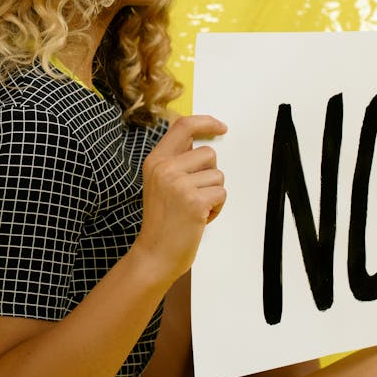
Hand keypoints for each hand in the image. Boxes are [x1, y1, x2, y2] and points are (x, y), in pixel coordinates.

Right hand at [131, 115, 227, 280]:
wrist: (155, 254)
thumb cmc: (162, 221)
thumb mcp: (160, 183)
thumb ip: (176, 161)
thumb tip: (202, 142)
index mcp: (155, 161)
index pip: (183, 127)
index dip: (206, 122)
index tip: (221, 127)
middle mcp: (165, 168)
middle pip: (209, 153)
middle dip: (210, 175)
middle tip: (194, 195)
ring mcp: (178, 184)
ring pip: (218, 175)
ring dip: (214, 194)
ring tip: (195, 209)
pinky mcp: (194, 201)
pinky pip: (222, 194)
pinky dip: (216, 208)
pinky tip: (200, 218)